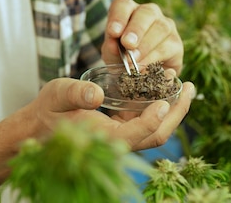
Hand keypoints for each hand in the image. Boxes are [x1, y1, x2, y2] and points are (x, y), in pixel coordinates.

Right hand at [25, 77, 195, 150]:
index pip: (137, 133)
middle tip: (190, 87)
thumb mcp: (58, 94)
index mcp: (104, 139)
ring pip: (156, 131)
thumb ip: (76, 94)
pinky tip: (167, 89)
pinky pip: (148, 123)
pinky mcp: (123, 130)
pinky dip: (161, 107)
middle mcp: (118, 143)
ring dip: (173, 110)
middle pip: (156, 135)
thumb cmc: (48, 110)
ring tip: (185, 86)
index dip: (154, 118)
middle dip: (177, 113)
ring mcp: (123, 138)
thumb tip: (97, 95)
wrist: (40, 125)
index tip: (166, 99)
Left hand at [102, 0, 183, 73]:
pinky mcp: (176, 44)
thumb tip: (113, 45)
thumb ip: (111, 48)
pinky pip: (167, 48)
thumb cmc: (122, 58)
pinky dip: (153, 58)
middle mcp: (150, 14)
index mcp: (129, 10)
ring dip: (145, 45)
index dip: (118, 17)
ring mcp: (166, 26)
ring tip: (133, 60)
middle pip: (146, 13)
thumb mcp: (112, 54)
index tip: (113, 32)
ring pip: (160, 28)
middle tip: (127, 44)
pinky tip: (143, 68)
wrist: (140, 77)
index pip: (123, 5)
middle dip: (136, 29)